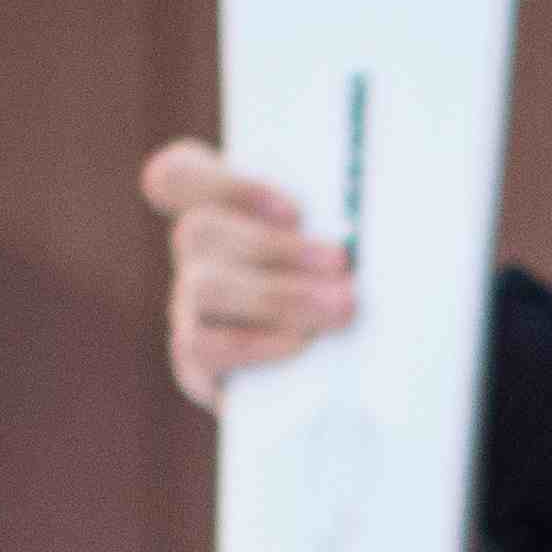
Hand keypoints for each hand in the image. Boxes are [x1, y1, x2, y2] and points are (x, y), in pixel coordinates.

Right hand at [143, 138, 354, 408]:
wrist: (338, 375)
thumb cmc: (344, 281)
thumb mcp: (339, 240)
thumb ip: (336, 217)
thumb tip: (375, 212)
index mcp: (216, 207)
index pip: (176, 177)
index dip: (229, 186)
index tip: (296, 211)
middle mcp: (196, 256)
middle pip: (199, 231)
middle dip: (278, 248)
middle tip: (342, 265)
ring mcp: (188, 307)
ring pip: (201, 289)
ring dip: (276, 297)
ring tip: (339, 309)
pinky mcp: (196, 363)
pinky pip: (203, 349)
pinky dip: (256, 346)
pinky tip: (303, 348)